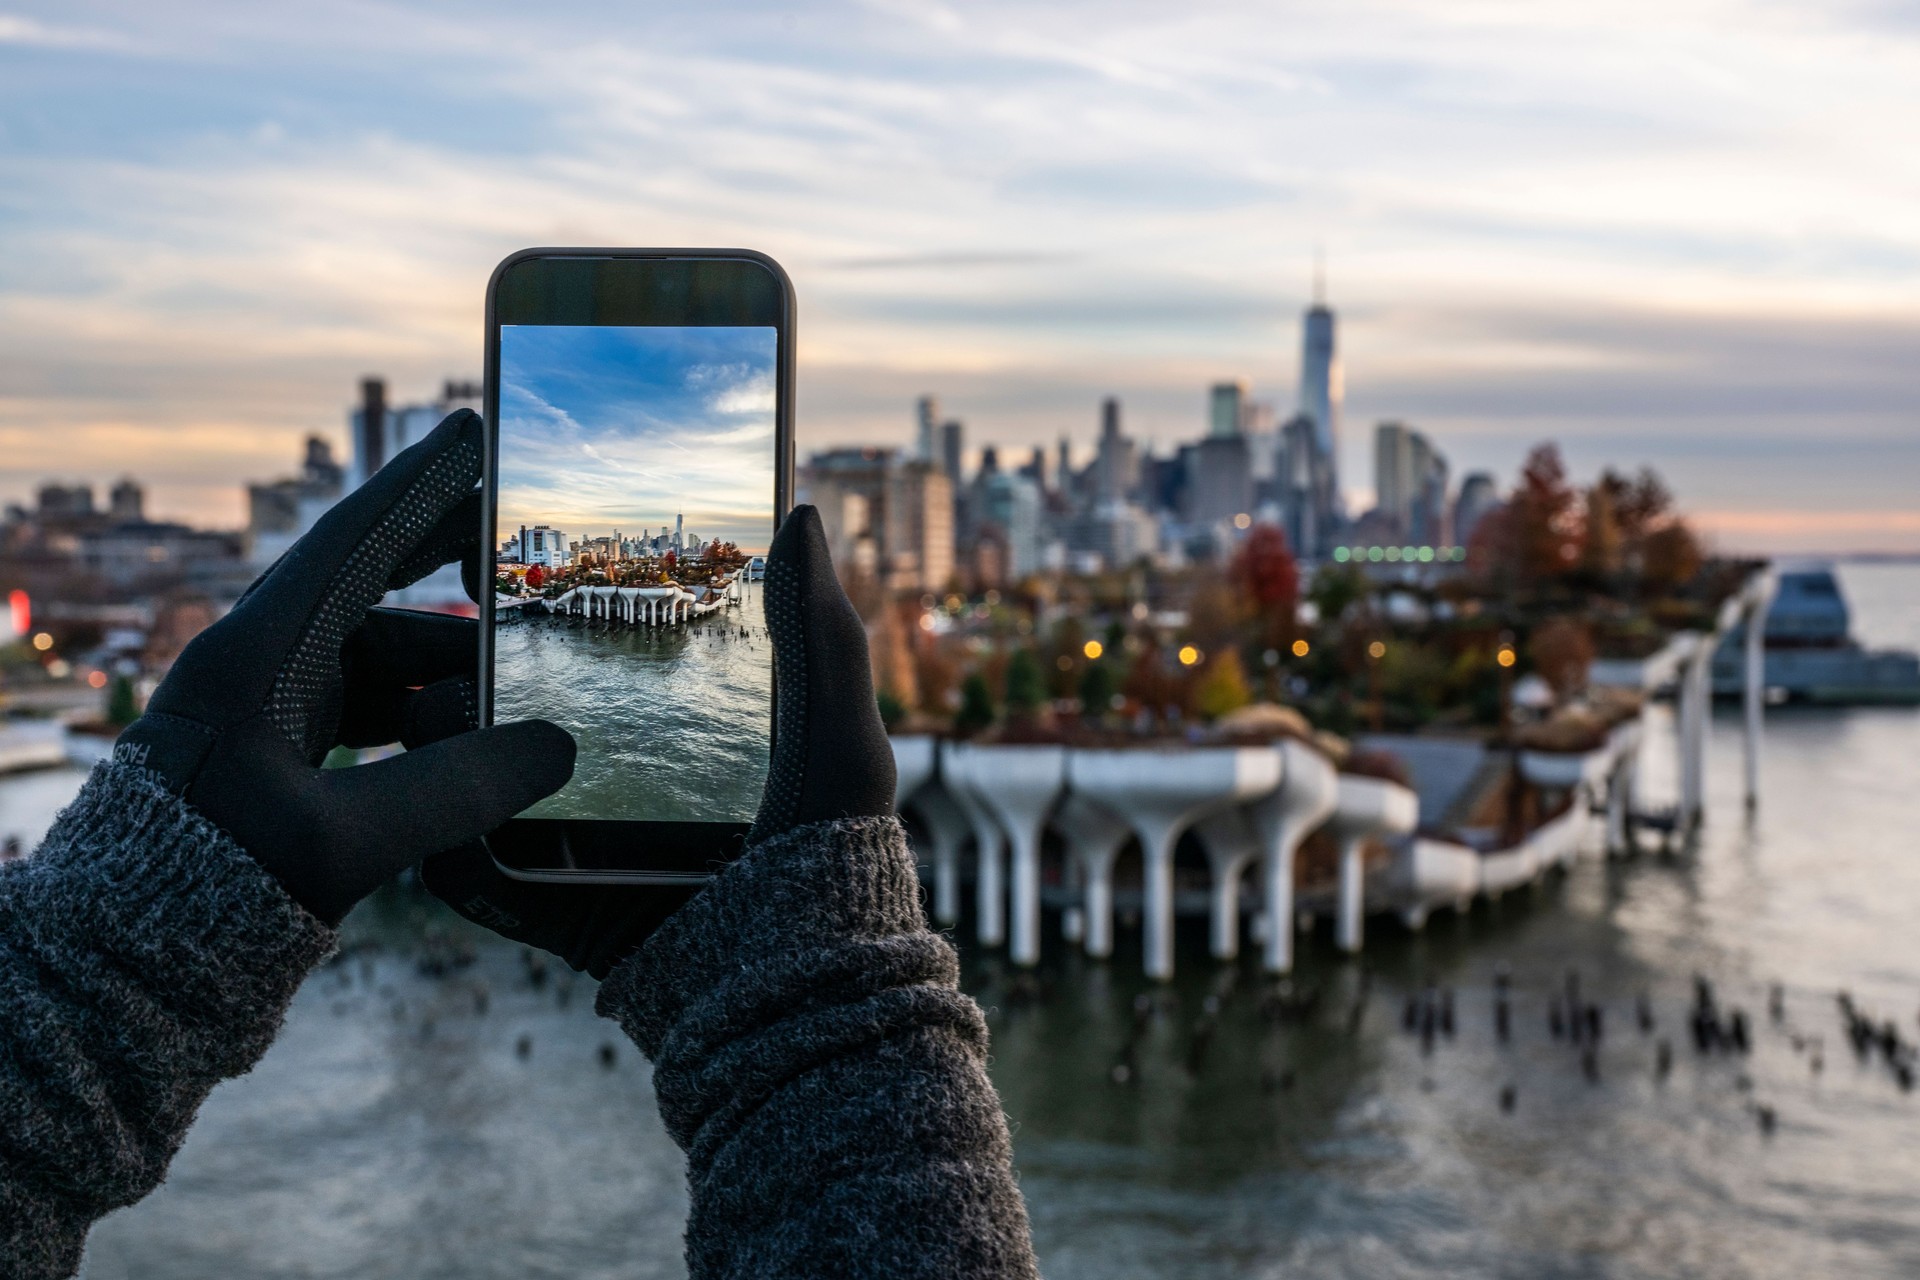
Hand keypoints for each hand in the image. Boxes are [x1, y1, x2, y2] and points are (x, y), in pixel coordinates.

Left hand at [114, 410, 574, 924]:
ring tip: (523, 689)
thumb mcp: (339, 842)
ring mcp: (268, 715)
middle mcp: (260, 670)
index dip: (421, 488)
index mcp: (257, 658)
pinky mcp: (277, 762)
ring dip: (449, 670)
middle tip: (517, 537)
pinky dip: (426, 721)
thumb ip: (456, 791)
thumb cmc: (207, 893)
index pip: (353, 545)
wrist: (120, 969)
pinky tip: (477, 748)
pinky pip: (371, 716)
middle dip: (446, 568)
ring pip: (379, 663)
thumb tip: (556, 747)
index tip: (475, 435)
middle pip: (372, 593)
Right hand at [420, 503, 895, 975]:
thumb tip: (801, 511)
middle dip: (479, 675)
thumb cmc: (835, 850)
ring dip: (446, 750)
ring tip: (433, 708)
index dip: (558, 614)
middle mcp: (623, 789)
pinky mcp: (557, 915)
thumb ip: (823, 631)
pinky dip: (449, 857)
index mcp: (680, 739)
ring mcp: (583, 853)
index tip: (520, 564)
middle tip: (459, 634)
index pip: (601, 661)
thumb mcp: (840, 733)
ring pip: (483, 792)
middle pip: (526, 719)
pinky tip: (434, 815)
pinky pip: (480, 884)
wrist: (808, 981)